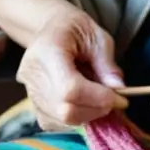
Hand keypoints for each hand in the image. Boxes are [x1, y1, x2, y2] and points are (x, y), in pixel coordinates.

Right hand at [16, 6, 127, 129]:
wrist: (50, 27)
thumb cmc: (75, 28)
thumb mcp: (97, 36)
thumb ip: (107, 63)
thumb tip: (118, 89)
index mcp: (48, 50)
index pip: (70, 88)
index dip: (97, 98)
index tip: (120, 98)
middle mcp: (33, 74)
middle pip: (64, 109)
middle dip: (95, 110)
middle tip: (113, 99)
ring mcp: (29, 91)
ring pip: (61, 120)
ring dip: (88, 115)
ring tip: (98, 97)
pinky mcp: (33, 104)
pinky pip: (56, 122)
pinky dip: (76, 118)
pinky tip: (85, 102)